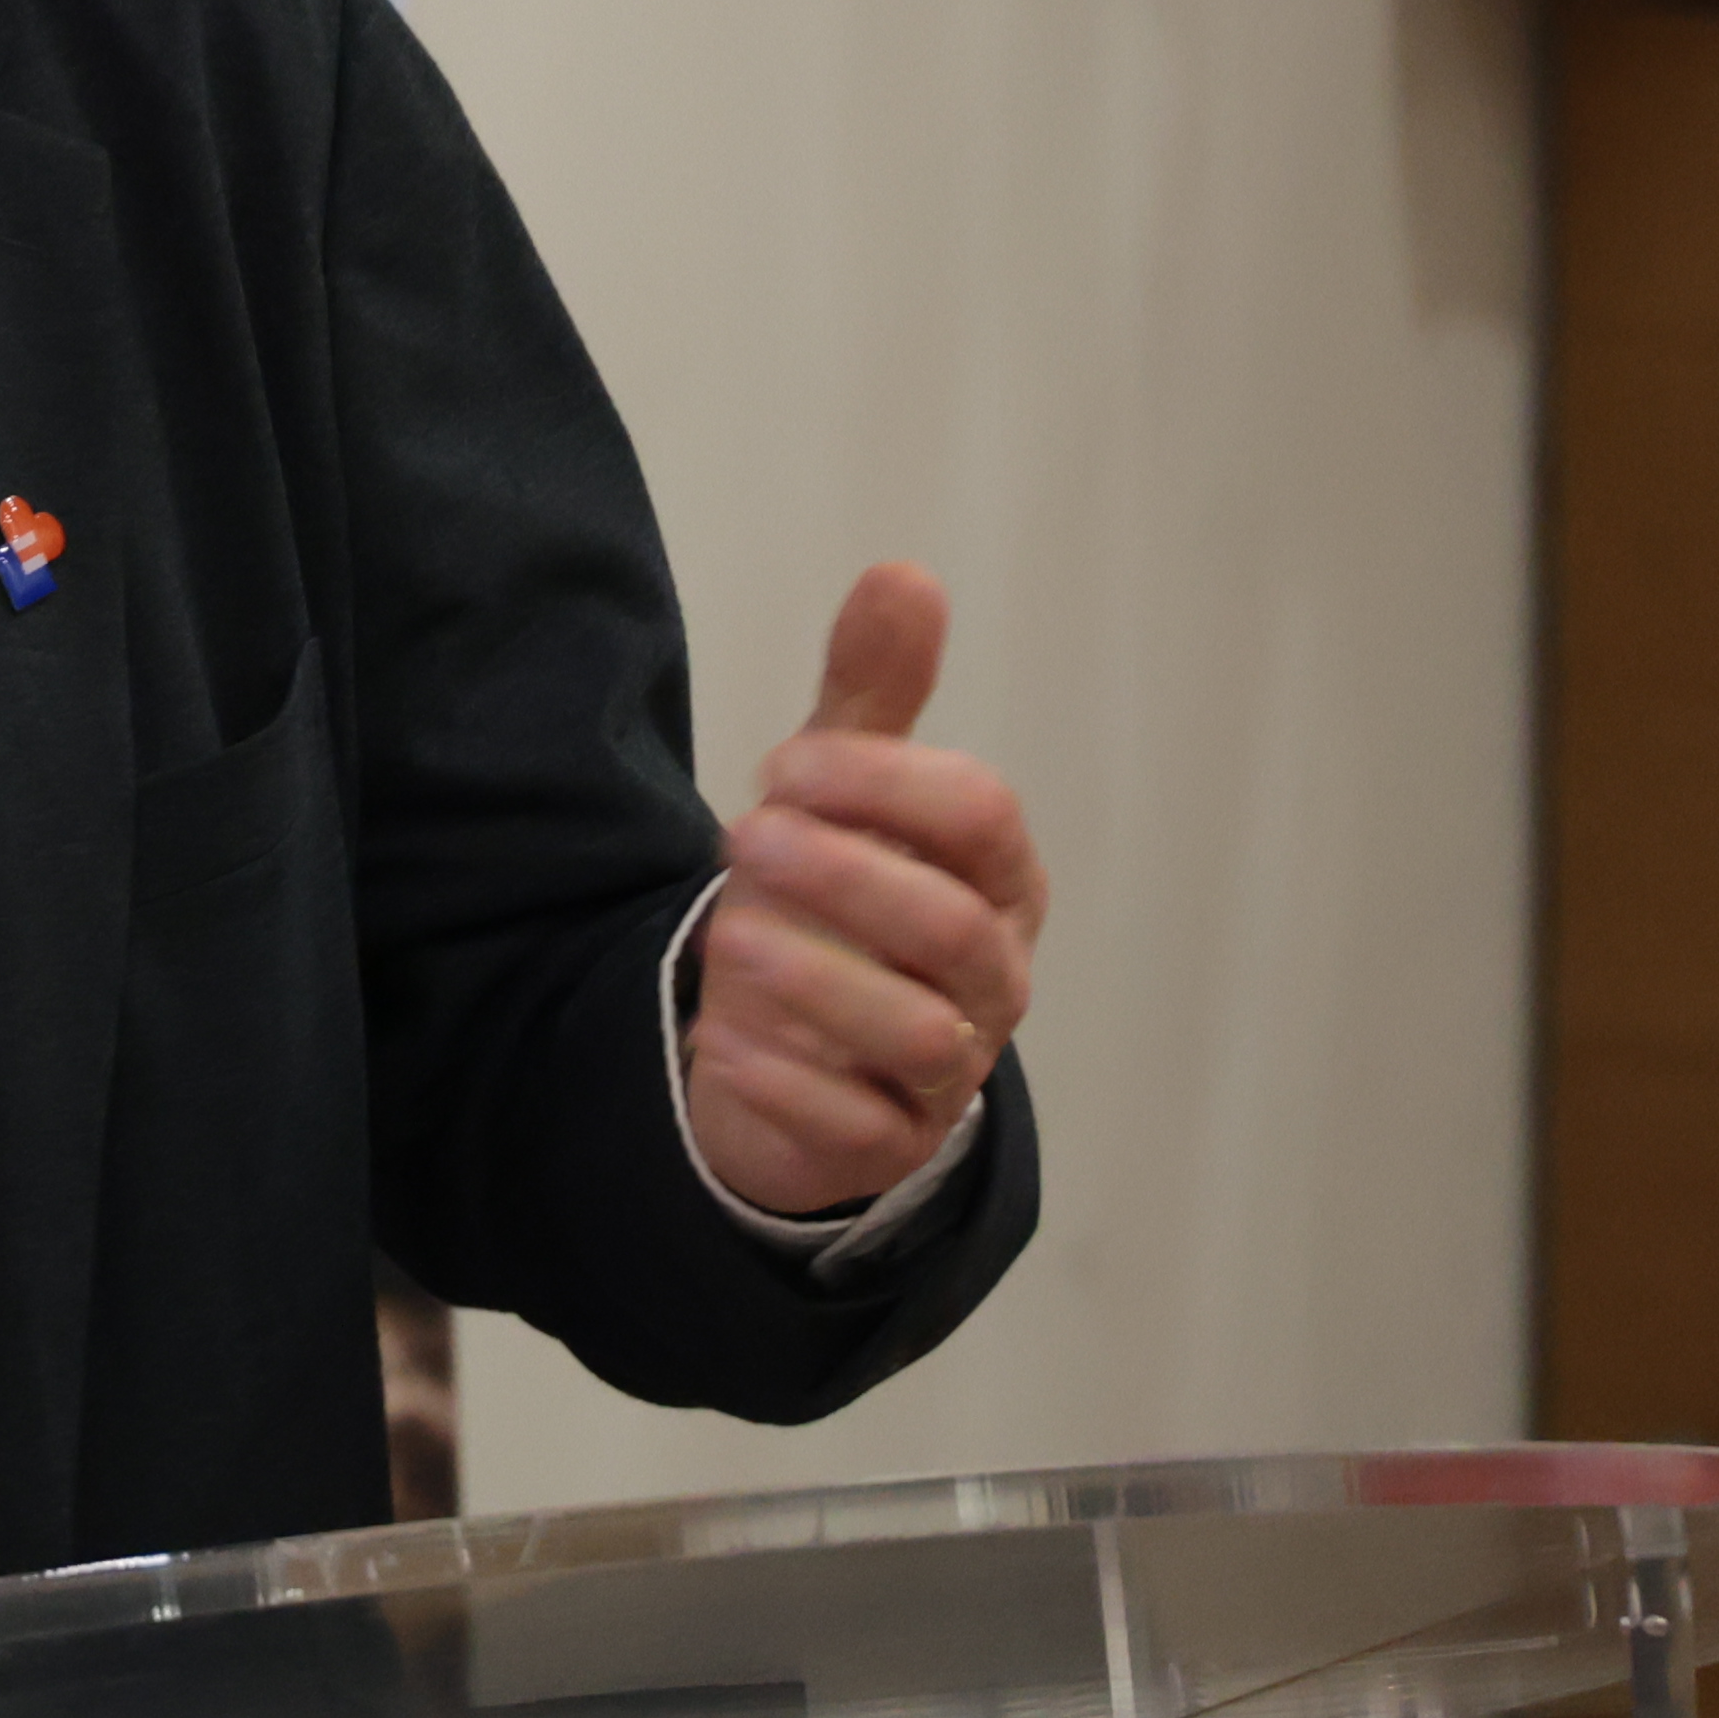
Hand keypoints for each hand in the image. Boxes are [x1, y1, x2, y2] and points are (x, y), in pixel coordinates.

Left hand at [681, 564, 1045, 1218]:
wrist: (802, 1047)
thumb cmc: (839, 898)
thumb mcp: (846, 791)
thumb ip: (874, 694)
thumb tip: (903, 573)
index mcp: (996, 879)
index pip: (984, 821)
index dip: (890, 786)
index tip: (783, 763)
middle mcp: (990, 977)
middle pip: (955, 931)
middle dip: (850, 878)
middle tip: (745, 838)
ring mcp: (945, 1070)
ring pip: (915, 1034)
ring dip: (818, 981)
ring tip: (732, 935)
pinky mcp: (885, 1144)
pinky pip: (854, 1127)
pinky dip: (788, 1084)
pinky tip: (722, 1038)